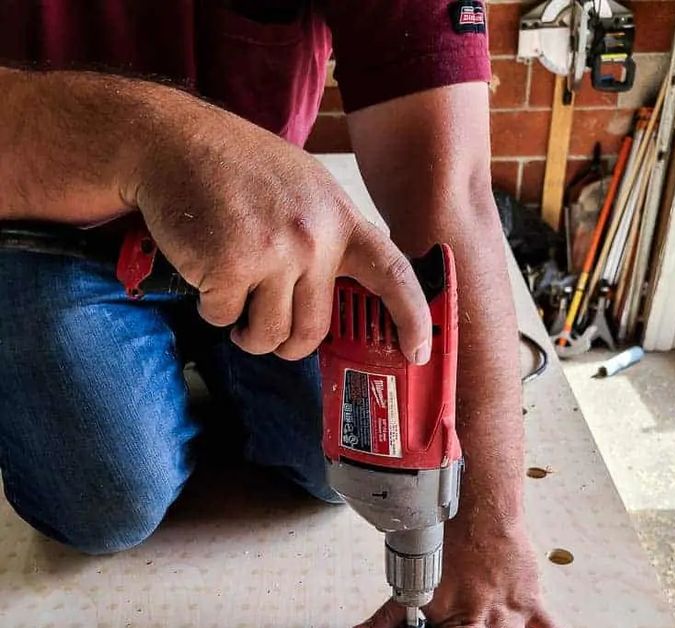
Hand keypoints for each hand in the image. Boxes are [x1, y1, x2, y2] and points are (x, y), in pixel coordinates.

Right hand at [125, 100, 431, 361]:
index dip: (412, 319)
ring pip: (269, 335)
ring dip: (246, 333)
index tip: (417, 353)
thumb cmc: (234, 169)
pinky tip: (203, 271)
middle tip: (264, 334)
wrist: (171, 141)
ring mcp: (275, 252)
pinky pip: (223, 318)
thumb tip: (344, 291)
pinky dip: (209, 307)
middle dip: (286, 344)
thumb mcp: (303, 190)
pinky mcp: (231, 266)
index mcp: (339, 219)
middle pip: (313, 331)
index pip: (392, 275)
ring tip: (233, 307)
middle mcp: (315, 238)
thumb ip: (327, 236)